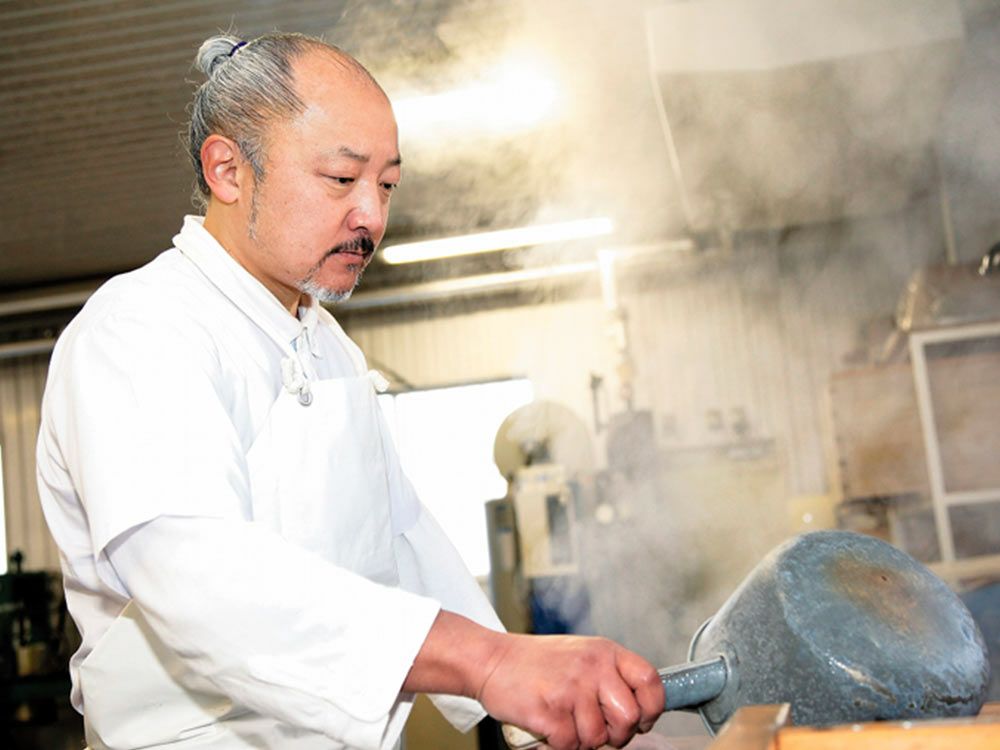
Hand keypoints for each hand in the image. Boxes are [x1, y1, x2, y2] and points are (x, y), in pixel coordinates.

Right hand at [476, 634, 663, 749]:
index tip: (641, 720)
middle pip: (629, 717)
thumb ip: (609, 675)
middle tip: (597, 729)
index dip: (652, 708)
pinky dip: (560, 744)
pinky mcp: (550, 710)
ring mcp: (571, 688)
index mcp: (604, 652)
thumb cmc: (535, 662)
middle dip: (617, 735)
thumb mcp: (581, 654)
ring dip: (582, 740)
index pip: (650, 681)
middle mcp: (592, 667)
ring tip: (565, 722)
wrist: (491, 660)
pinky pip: (570, 745)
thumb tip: (638, 709)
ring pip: (598, 738)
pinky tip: (549, 726)